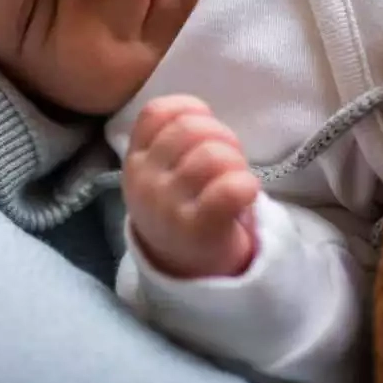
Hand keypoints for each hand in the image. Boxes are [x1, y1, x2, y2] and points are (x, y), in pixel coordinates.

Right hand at [122, 95, 260, 278]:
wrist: (187, 271)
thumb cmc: (183, 207)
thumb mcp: (161, 171)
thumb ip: (171, 138)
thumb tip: (199, 111)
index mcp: (136, 161)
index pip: (157, 113)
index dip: (191, 111)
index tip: (206, 131)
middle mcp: (145, 182)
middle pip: (191, 129)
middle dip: (222, 136)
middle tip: (230, 161)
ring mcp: (168, 207)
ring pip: (213, 156)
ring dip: (237, 163)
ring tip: (236, 180)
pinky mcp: (198, 230)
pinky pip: (230, 190)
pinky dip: (247, 185)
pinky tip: (246, 194)